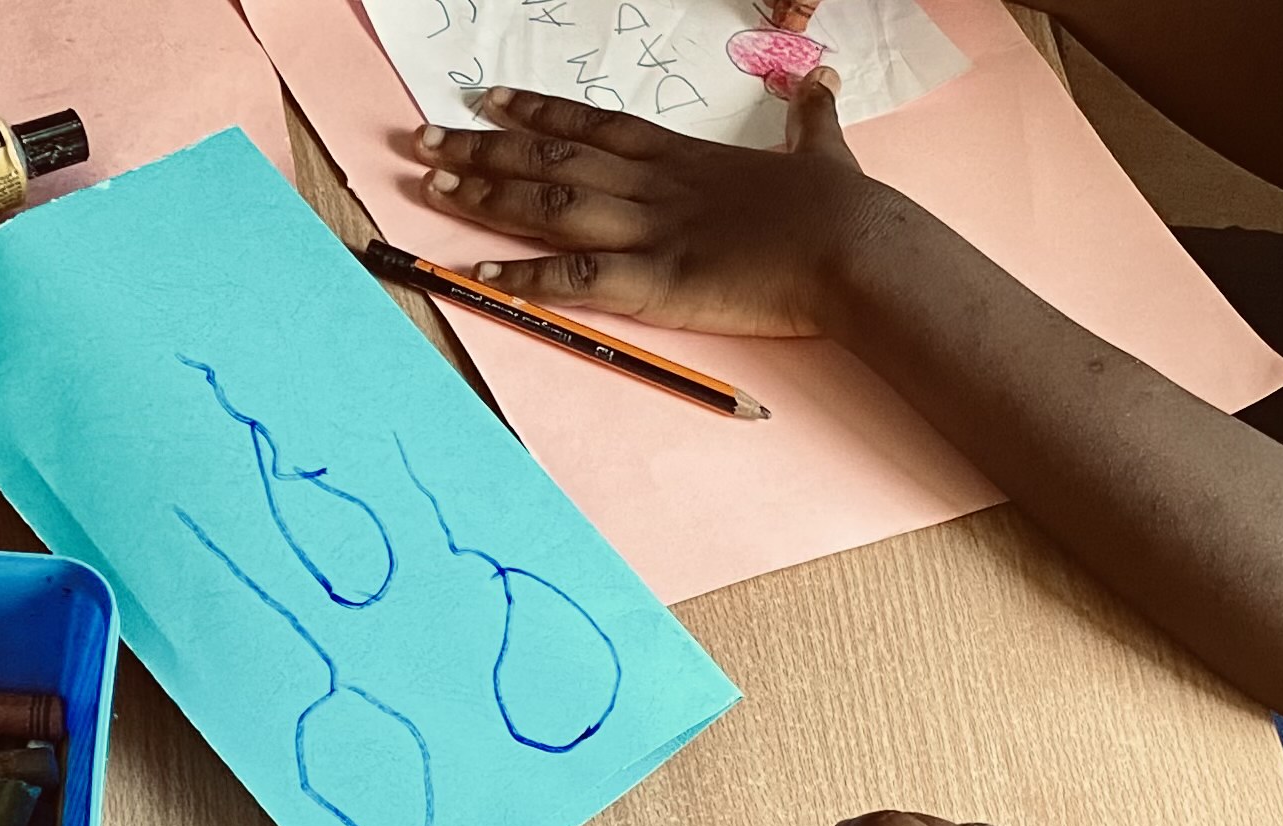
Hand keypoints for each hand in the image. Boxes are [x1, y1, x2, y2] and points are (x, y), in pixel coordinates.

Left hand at [411, 77, 886, 336]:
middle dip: (485, 148)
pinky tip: (477, 274)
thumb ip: (810, 119)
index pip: (593, 126)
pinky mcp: (655, 284)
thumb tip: (821, 84)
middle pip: (552, 159)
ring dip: (487, 195)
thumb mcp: (821, 150)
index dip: (536, 111)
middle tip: (427, 138)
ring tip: (433, 184)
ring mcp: (650, 233)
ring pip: (550, 205)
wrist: (855, 246)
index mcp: (684, 159)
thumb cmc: (841, 207)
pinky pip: (573, 279)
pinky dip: (523, 277)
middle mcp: (654, 186)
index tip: (488, 98)